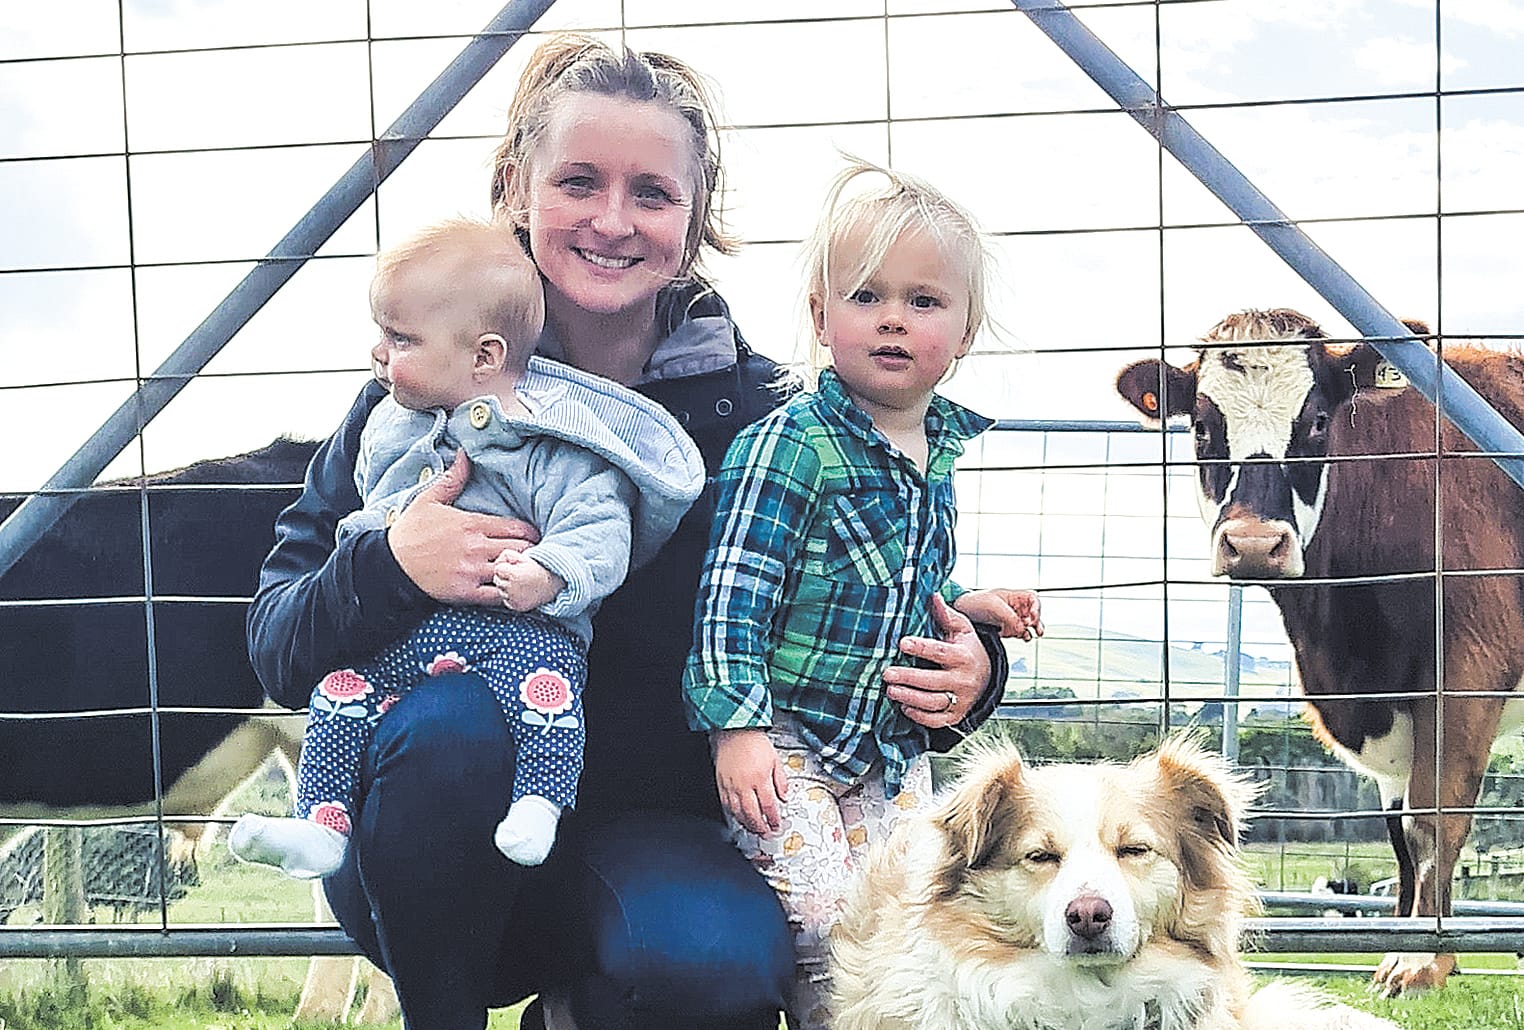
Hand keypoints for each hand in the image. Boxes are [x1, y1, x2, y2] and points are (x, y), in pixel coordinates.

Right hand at [388, 449, 538, 605]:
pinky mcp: (465, 593)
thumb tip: (464, 454)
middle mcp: (475, 547)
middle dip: (531, 551)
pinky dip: (509, 592)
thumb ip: (452, 479)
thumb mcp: (429, 500)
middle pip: (522, 549)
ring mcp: (471, 571)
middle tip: (534, 554)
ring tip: (524, 572)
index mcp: (471, 524)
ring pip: (512, 571)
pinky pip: (498, 595)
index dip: (529, 533)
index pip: (517, 528)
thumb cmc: (410, 533)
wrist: (390, 565)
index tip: (532, 536)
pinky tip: (509, 588)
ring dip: (521, 571)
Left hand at [493, 550, 564, 611]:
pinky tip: (521, 591)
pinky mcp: (516, 607)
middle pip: (497, 580)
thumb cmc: (538, 568)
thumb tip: (497, 563)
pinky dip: (510, 596)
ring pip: (500, 591)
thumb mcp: (523, 556)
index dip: (505, 566)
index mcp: (514, 575)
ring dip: (506, 587)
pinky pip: (506, 600)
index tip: (515, 567)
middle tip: (518, 575)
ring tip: (521, 583)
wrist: (553, 584)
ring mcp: (514, 600)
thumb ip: (506, 555)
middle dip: (504, 576)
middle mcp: (513, 589)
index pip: (497, 569)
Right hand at [712, 728, 788, 834]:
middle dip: (760, 827)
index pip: (768, 806)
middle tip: (765, 833)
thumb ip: (781, 780)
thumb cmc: (753, 741)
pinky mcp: (721, 783)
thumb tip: (784, 796)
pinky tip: (738, 817)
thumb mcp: (774, 758)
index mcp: (760, 778)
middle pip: (752, 814)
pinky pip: (726, 804)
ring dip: (746, 824)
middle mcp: (744, 785)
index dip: (773, 819)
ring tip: (753, 829)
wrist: (732, 730)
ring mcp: (731, 785)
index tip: (776, 824)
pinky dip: (732, 814)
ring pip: (738, 812)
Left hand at [884, 594, 990, 729]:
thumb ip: (946, 614)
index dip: (921, 647)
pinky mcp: (956, 715)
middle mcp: (963, 680)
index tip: (902, 643)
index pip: (940, 652)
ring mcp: (960, 700)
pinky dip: (920, 716)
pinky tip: (904, 707)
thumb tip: (932, 595)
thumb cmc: (968, 648)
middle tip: (887, 673)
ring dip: (910, 697)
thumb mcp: (962, 628)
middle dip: (908, 678)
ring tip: (890, 691)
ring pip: (933, 702)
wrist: (987, 675)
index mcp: (963, 656)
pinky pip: (937, 720)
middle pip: (933, 680)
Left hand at [954, 588, 1043, 640]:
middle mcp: (1016, 607)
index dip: (1036, 607)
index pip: (1033, 599)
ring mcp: (1013, 619)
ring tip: (1035, 634)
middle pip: (1035, 613)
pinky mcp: (1008, 630)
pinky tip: (1024, 638)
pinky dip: (1026, 636)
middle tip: (1035, 627)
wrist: (962, 612)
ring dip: (1035, 629)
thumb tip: (1023, 629)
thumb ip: (1010, 617)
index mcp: (1014, 596)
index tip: (1032, 615)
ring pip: (1031, 624)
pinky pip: (1023, 633)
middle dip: (1038, 620)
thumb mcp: (994, 606)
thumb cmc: (976, 602)